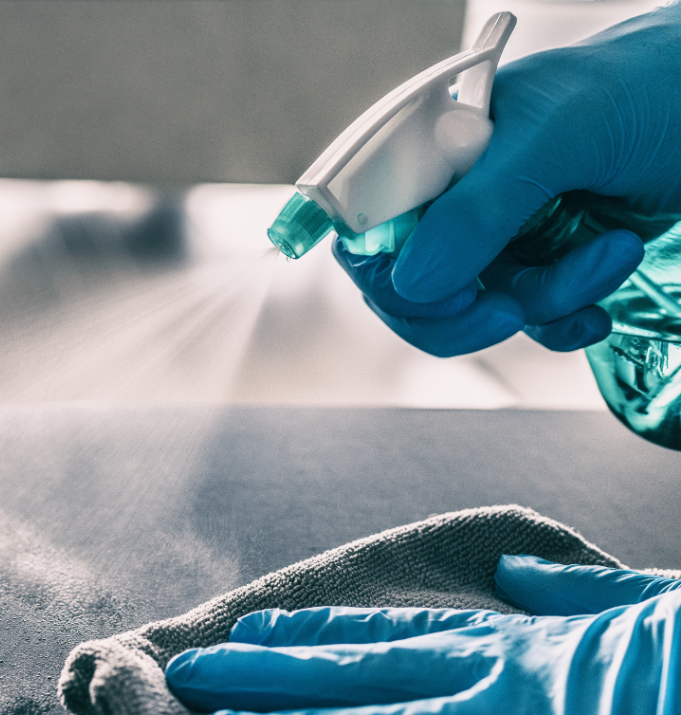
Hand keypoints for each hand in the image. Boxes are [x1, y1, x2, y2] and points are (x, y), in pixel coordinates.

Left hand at [165, 555, 680, 714]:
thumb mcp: (634, 600)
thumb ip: (564, 591)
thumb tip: (514, 574)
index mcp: (512, 639)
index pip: (387, 632)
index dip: (313, 632)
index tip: (255, 627)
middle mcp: (494, 677)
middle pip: (356, 672)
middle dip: (268, 671)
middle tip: (191, 672)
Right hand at [335, 6, 680, 354]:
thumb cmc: (658, 85)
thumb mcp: (565, 132)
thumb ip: (484, 204)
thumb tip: (413, 283)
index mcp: (439, 145)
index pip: (366, 223)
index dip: (385, 271)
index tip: (440, 291)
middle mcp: (459, 193)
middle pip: (406, 284)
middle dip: (459, 311)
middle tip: (511, 309)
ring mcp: (501, 233)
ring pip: (476, 308)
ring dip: (544, 302)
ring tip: (611, 256)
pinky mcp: (546, 264)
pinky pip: (527, 321)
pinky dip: (562, 325)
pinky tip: (598, 305)